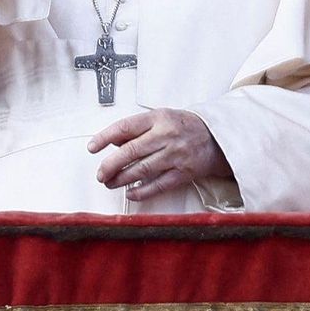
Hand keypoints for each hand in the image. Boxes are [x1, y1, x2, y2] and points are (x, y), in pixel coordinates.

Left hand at [88, 108, 232, 201]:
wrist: (217, 138)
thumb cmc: (183, 126)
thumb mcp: (160, 117)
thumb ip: (137, 128)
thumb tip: (111, 142)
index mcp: (158, 118)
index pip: (125, 127)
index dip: (105, 138)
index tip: (92, 147)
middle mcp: (166, 135)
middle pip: (130, 151)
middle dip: (110, 165)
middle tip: (100, 173)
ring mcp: (176, 155)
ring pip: (141, 170)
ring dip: (121, 179)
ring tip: (110, 182)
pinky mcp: (184, 173)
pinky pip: (158, 185)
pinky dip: (141, 191)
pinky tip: (130, 193)